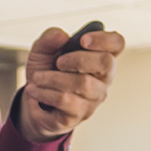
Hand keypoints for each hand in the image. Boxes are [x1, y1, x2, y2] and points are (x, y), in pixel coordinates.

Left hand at [17, 25, 123, 142]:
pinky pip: (66, 100)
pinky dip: (45, 93)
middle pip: (106, 62)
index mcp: (99, 55)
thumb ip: (49, 39)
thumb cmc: (46, 72)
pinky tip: (35, 90)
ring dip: (53, 78)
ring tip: (36, 78)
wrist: (33, 100)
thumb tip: (62, 36)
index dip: (104, 39)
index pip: (117, 43)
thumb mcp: (42, 51)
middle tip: (58, 62)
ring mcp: (95, 98)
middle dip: (79, 59)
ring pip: (83, 83)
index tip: (83, 40)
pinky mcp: (81, 114)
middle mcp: (103, 77)